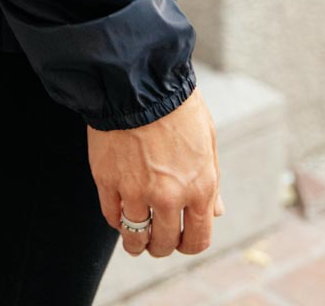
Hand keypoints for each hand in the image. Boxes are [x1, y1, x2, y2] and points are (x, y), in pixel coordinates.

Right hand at [86, 85, 223, 258]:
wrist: (139, 80)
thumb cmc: (177, 104)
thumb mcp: (207, 139)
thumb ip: (211, 181)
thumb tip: (215, 212)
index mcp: (200, 187)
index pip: (197, 241)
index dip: (188, 245)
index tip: (180, 240)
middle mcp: (169, 197)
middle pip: (165, 243)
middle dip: (162, 245)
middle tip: (156, 239)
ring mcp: (136, 191)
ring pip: (135, 237)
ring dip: (136, 241)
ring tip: (135, 236)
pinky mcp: (108, 181)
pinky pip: (112, 216)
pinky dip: (117, 220)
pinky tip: (120, 213)